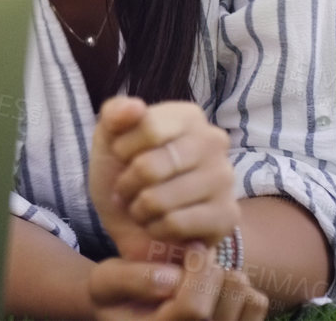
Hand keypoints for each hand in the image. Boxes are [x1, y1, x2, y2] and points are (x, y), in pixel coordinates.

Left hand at [90, 97, 238, 260]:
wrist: (138, 221)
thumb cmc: (125, 173)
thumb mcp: (108, 140)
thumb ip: (114, 115)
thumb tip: (134, 107)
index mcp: (188, 116)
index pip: (148, 127)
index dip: (122, 149)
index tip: (122, 156)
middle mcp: (214, 142)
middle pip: (149, 167)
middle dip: (127, 184)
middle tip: (128, 188)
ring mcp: (225, 178)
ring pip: (158, 199)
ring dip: (139, 210)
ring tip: (144, 207)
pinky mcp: (227, 215)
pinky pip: (175, 224)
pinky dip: (157, 229)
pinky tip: (161, 224)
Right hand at [90, 244, 268, 320]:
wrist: (126, 312)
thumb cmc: (116, 294)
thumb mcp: (104, 282)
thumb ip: (130, 280)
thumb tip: (171, 278)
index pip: (194, 310)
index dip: (197, 271)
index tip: (193, 246)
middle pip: (223, 307)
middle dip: (210, 270)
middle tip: (195, 258)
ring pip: (243, 299)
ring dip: (226, 277)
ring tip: (205, 274)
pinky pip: (256, 304)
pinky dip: (242, 289)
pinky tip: (218, 288)